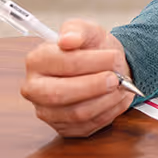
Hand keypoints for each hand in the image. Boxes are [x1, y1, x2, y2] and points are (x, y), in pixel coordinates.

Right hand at [21, 20, 135, 136]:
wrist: (107, 67)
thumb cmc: (93, 49)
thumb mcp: (88, 31)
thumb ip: (77, 29)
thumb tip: (67, 39)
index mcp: (37, 61)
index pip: (62, 64)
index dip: (93, 62)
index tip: (114, 57)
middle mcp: (34, 89)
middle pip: (60, 94)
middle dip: (95, 86)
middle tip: (117, 78)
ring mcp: (47, 111)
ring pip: (77, 113)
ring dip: (107, 99)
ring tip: (123, 86)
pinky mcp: (64, 128)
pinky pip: (88, 126)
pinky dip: (110, 112)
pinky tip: (119, 98)